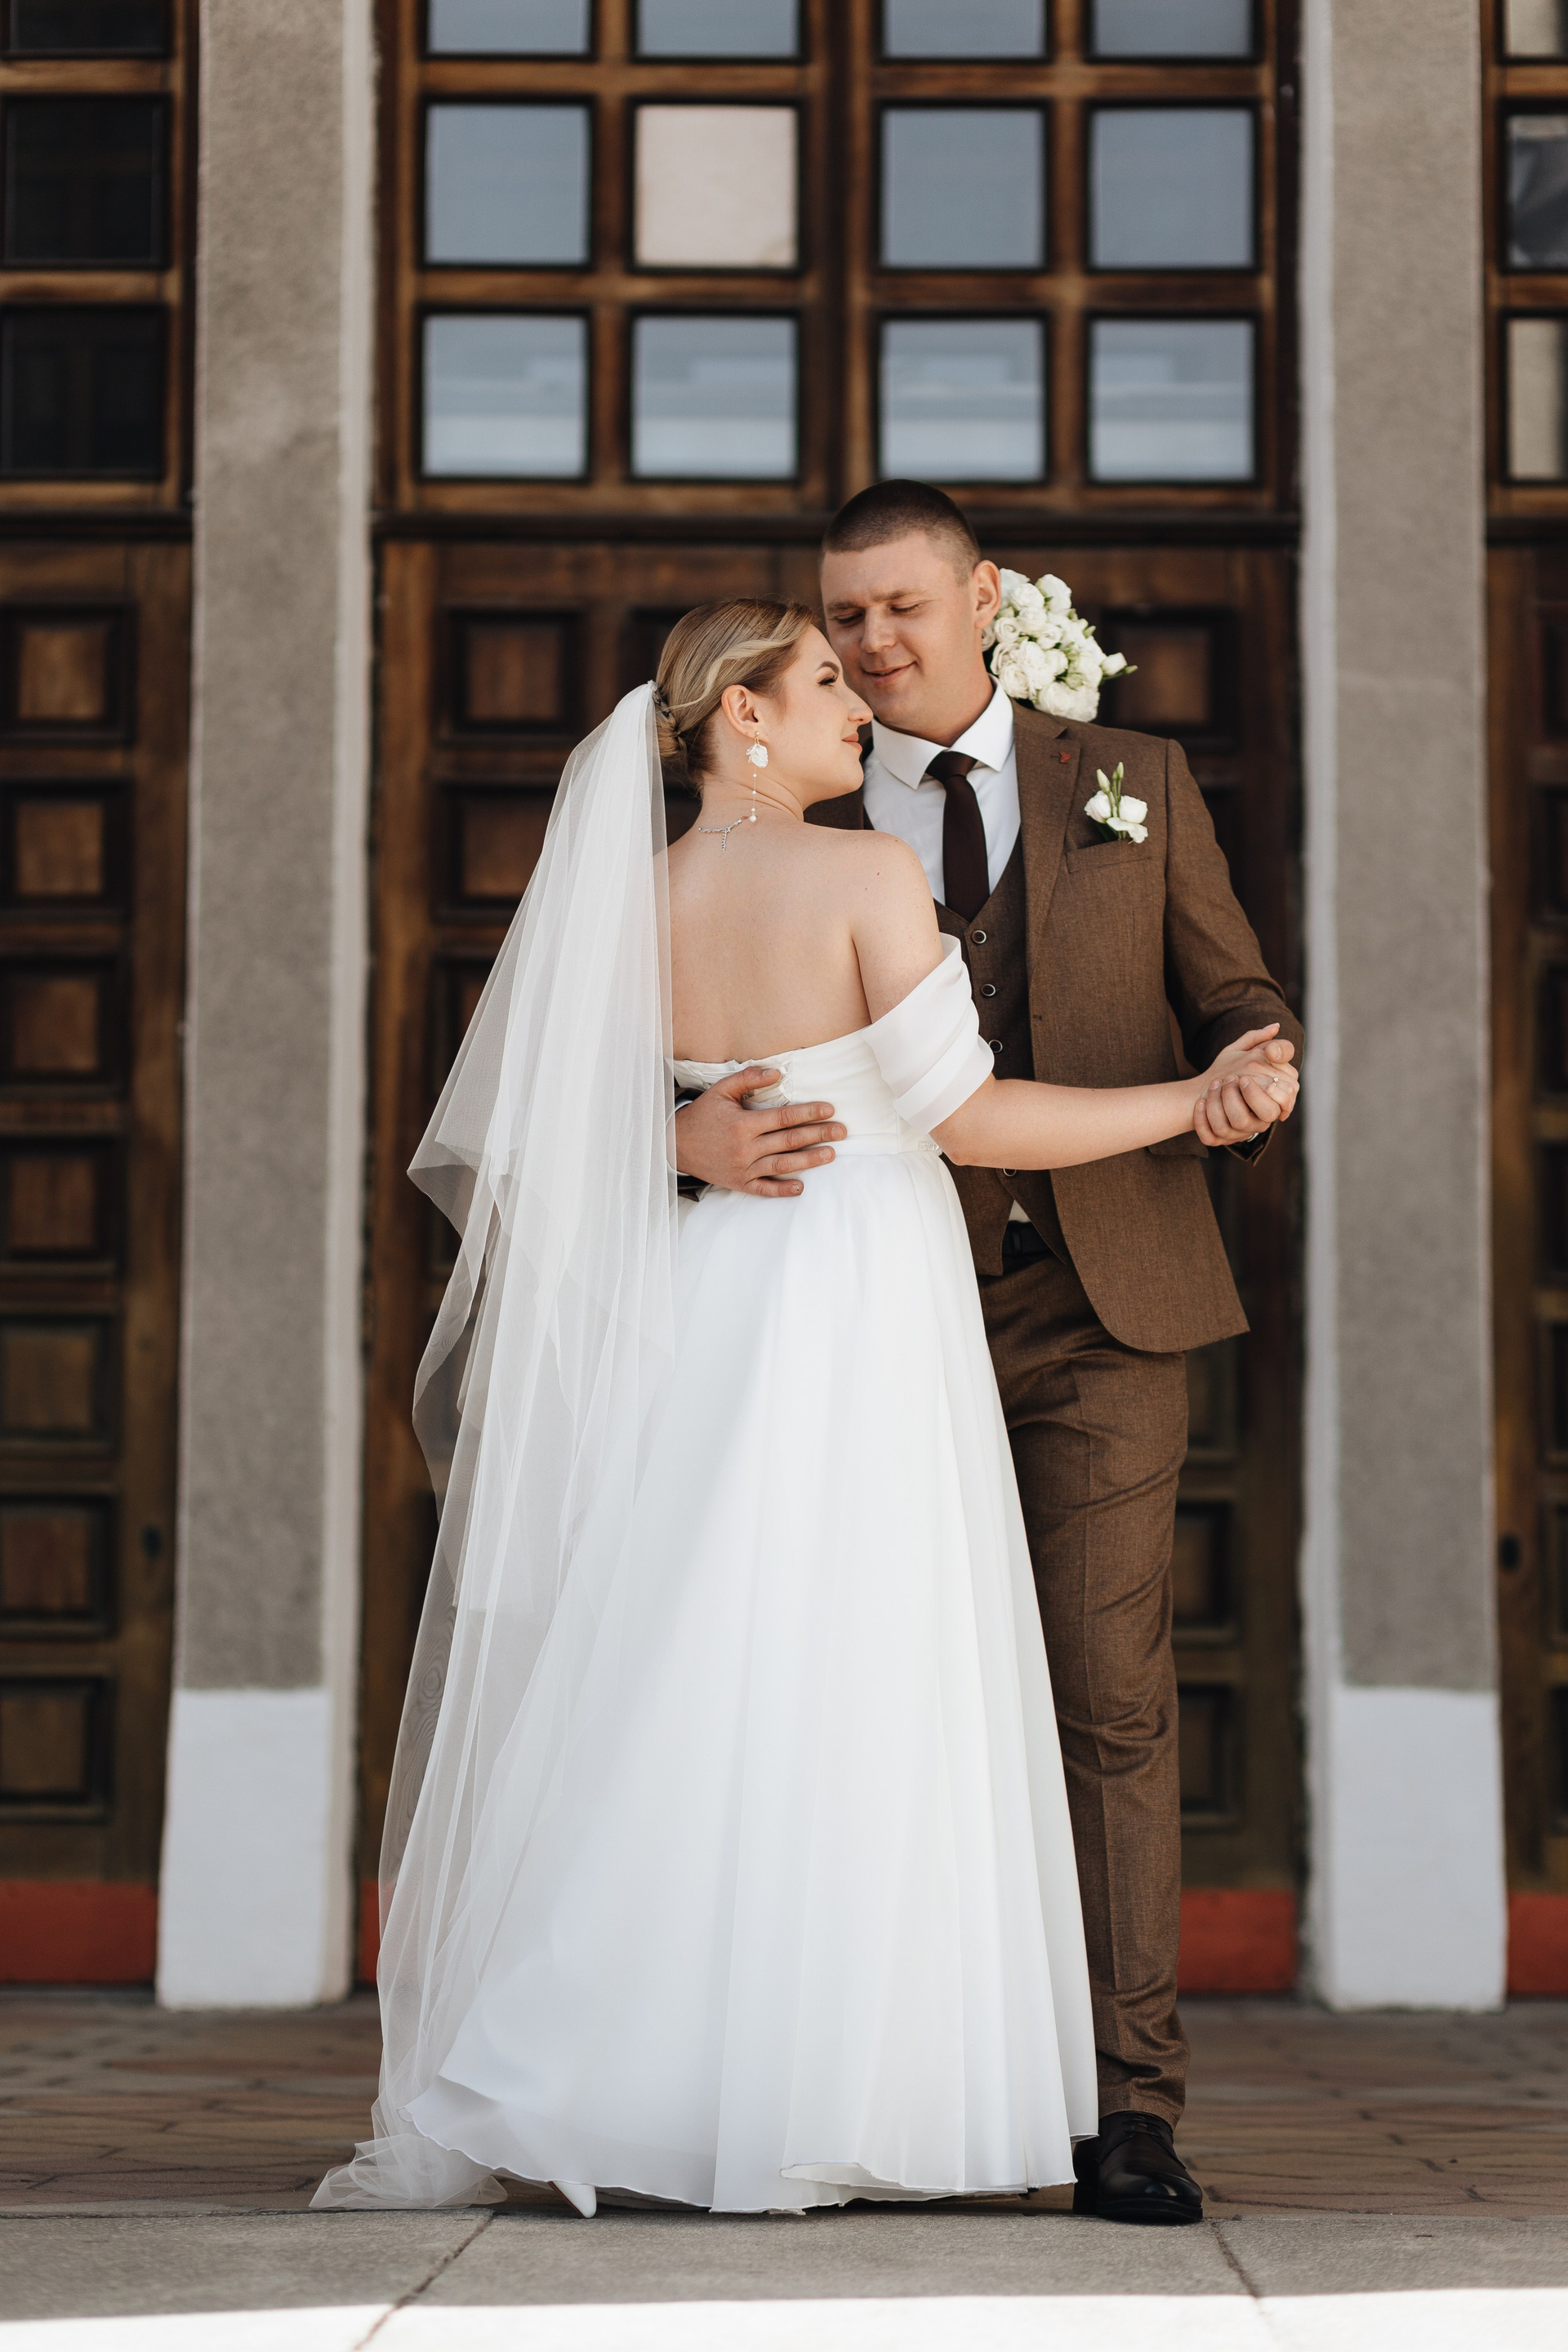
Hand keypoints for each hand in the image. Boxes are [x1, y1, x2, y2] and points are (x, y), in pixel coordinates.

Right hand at [674, 1068, 845, 1197]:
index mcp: (743, 1124)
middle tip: (842, 1131)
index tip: (830, 1110)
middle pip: (790, 1141)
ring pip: (783, 1165)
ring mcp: (743, 1168)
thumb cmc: (702, 1114)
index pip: (784, 1118)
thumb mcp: (721, 1090)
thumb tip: (778, 1072)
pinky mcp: (739, 1183)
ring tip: (831, 1154)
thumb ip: (749, 1078)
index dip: (809, 1113)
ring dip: (810, 1161)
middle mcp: (745, 1148)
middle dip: (819, 1135)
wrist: (675, 1144)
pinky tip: (801, 1187)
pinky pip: (764, 1189)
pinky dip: (783, 1190)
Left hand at [1194, 1027, 1297, 1148]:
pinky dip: (1204, 1119)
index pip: (1285, 1099)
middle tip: (1232, 1079)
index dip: (1269, 1090)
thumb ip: (1260, 1040)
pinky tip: (1201, 1102)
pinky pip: (1213, 1137)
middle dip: (1248, 1095)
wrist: (1202, 1088)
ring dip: (1223, 1102)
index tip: (1247, 1076)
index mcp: (1272, 1099)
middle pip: (1266, 1114)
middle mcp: (1260, 1118)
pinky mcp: (1218, 1139)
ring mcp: (1240, 1131)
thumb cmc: (1230, 1069)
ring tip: (1214, 1085)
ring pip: (1238, 1123)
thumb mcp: (1243, 1052)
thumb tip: (1275, 1027)